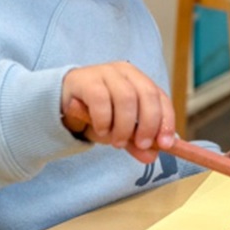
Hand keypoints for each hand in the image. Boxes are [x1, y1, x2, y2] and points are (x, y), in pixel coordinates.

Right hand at [60, 62, 174, 163]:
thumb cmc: (97, 114)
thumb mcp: (119, 131)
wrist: (62, 105)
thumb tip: (151, 156)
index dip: (166, 121)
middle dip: (148, 123)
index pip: (161, 98)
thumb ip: (135, 143)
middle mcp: (126, 73)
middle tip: (142, 145)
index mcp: (140, 82)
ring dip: (125, 125)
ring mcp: (106, 73)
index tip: (165, 144)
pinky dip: (104, 119)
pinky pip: (101, 99)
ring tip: (117, 142)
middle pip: (147, 94)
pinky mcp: (86, 80)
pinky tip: (102, 130)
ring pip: (126, 97)